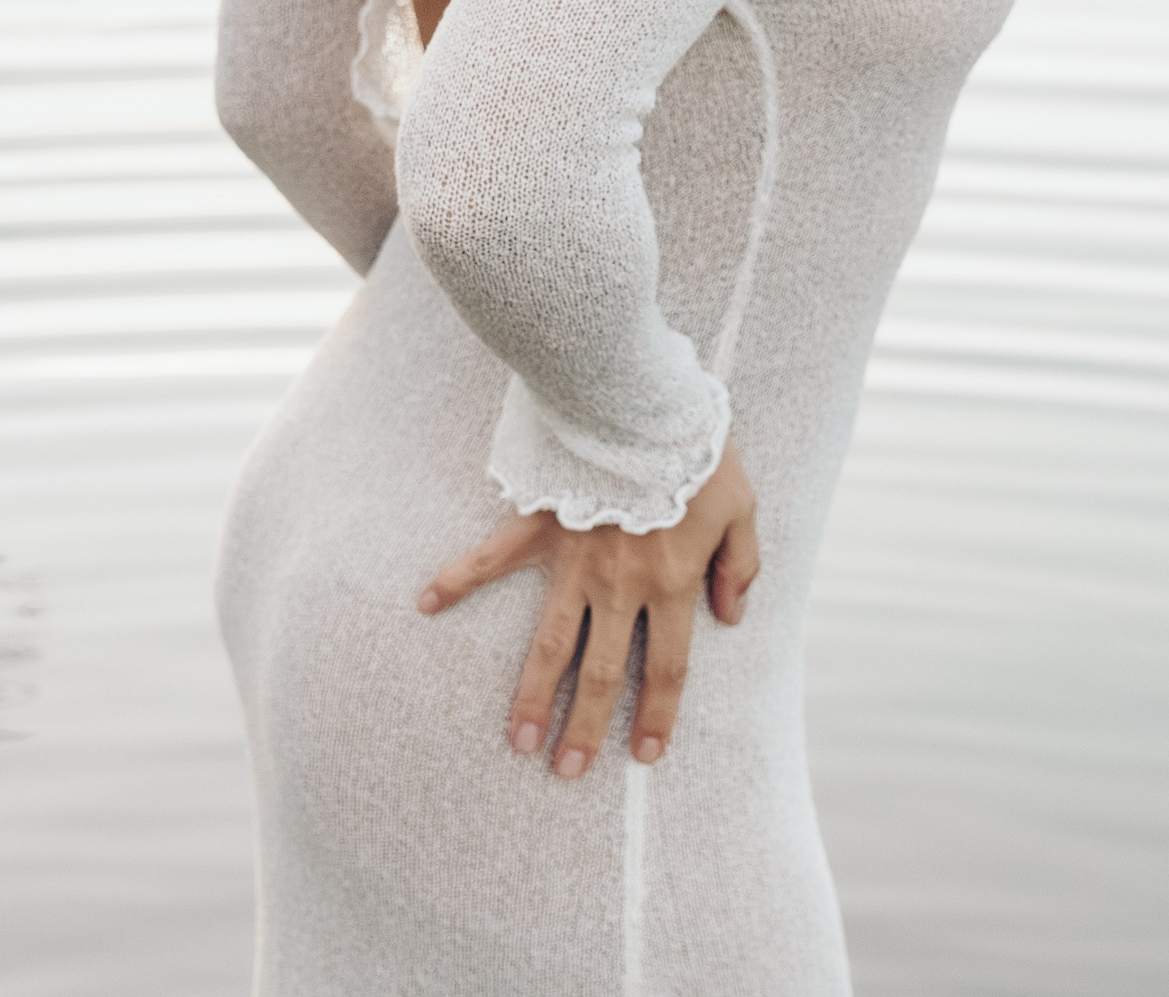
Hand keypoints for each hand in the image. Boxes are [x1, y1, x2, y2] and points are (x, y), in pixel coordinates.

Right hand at [415, 444, 758, 778]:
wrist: (644, 397)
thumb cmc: (698, 451)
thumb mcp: (741, 508)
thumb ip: (740, 567)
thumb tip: (730, 618)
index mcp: (670, 584)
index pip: (667, 668)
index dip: (658, 716)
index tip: (643, 756)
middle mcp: (619, 584)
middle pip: (602, 671)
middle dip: (585, 727)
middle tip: (566, 771)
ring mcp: (574, 557)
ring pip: (551, 641)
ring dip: (534, 693)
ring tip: (518, 740)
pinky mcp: (541, 522)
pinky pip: (493, 556)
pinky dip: (458, 577)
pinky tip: (427, 602)